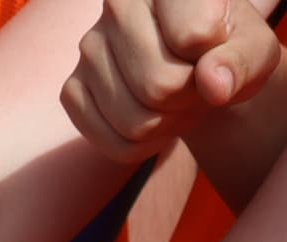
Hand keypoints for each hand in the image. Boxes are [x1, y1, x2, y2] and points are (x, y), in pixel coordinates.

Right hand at [64, 0, 282, 160]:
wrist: (193, 62)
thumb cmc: (227, 47)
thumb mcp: (254, 48)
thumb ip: (243, 60)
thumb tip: (212, 84)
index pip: (194, 36)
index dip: (217, 58)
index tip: (216, 48)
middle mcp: (119, 5)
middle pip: (160, 86)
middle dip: (190, 99)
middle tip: (198, 84)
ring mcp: (88, 48)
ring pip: (136, 122)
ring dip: (168, 124)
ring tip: (178, 99)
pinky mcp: (71, 88)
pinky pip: (115, 144)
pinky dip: (143, 144)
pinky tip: (152, 116)